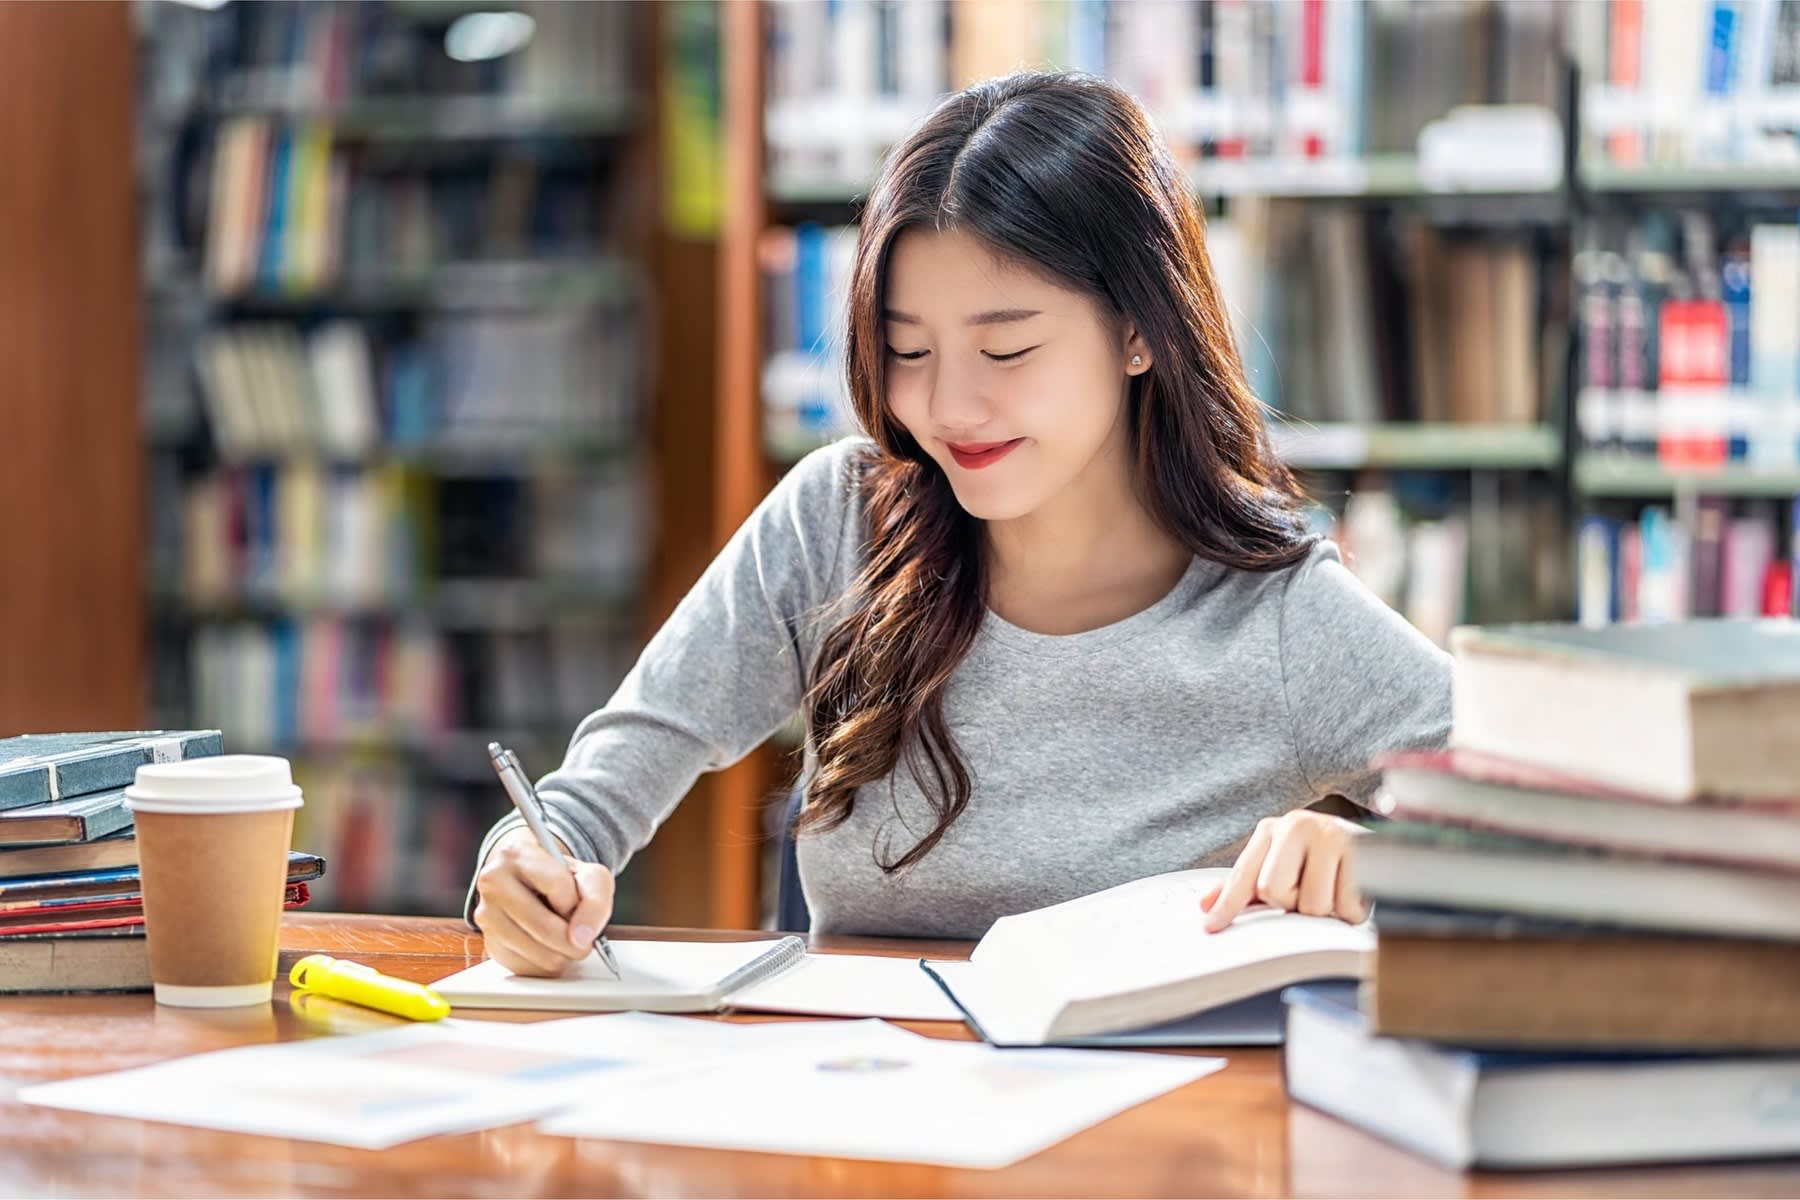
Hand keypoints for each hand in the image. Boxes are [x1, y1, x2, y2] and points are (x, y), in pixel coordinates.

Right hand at [473, 826, 615, 976]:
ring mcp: (486, 916)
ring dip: (563, 952)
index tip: (574, 901)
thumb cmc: (562, 877)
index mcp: (516, 853)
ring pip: (540, 954)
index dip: (576, 900)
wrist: (533, 883)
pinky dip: (548, 963)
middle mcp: (492, 882)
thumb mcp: (588, 875)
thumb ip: (596, 901)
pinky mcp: (491, 945)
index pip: (558, 885)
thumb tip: (582, 938)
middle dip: (574, 938)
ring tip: (562, 934)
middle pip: (544, 928)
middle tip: (580, 933)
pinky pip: (531, 969)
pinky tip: (547, 945)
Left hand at [1200, 810, 1367, 932]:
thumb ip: (1243, 886)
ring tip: (1332, 888)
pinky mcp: (1363, 853)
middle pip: (1274, 891)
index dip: (1227, 905)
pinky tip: (1352, 890)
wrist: (1373, 841)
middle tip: (1305, 891)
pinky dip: (1350, 911)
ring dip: (1324, 910)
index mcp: (1270, 830)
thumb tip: (1206, 907)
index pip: (1243, 874)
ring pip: (1312, 905)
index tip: (1212, 926)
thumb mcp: (1277, 863)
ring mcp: (1332, 836)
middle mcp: (1298, 826)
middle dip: (1291, 902)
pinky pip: (1347, 908)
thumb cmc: (1317, 857)